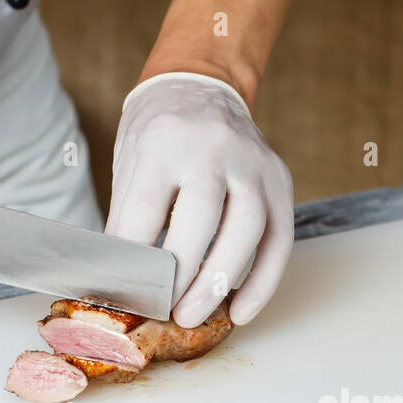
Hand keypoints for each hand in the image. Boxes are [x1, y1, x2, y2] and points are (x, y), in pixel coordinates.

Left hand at [107, 73, 293, 327]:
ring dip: (220, 282)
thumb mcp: (131, 164)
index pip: (147, 211)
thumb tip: (122, 281)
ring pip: (246, 232)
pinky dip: (262, 282)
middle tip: (167, 313)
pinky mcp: (279, 180)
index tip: (128, 295)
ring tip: (196, 315)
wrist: (200, 87)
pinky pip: (279, 240)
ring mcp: (252, 163)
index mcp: (163, 143)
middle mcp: (212, 149)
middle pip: (201, 222)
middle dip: (182, 278)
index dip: (136, 261)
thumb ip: (130, 218)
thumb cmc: (160, 137)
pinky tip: (241, 311)